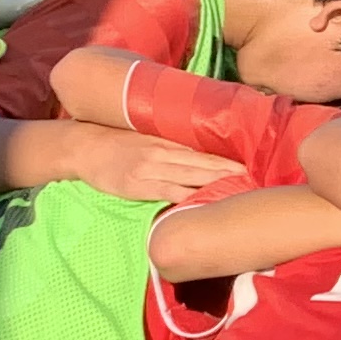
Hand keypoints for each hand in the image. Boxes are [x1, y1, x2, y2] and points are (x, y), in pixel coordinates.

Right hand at [68, 132, 244, 204]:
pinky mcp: (140, 186)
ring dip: (217, 183)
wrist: (83, 147)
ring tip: (241, 188)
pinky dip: (190, 197)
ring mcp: (151, 170)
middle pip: (203, 163)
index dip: (227, 159)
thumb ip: (170, 145)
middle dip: (230, 171)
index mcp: (165, 141)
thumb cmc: (115, 143)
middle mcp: (163, 153)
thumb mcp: (145, 137)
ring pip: (192, 177)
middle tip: (256, 177)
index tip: (250, 164)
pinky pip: (170, 192)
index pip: (203, 151)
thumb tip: (198, 154)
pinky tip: (207, 203)